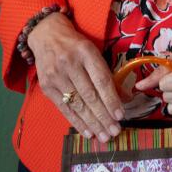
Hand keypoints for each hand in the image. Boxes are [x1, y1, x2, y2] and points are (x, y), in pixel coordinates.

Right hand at [27, 12, 123, 141]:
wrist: (47, 36)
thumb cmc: (77, 46)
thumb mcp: (94, 52)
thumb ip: (107, 74)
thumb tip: (125, 98)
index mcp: (86, 53)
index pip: (101, 80)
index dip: (111, 99)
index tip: (121, 115)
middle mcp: (70, 64)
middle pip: (90, 95)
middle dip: (103, 116)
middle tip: (115, 132)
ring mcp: (56, 76)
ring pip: (77, 104)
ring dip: (92, 123)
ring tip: (104, 136)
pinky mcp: (46, 87)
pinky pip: (64, 108)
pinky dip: (77, 121)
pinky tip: (87, 132)